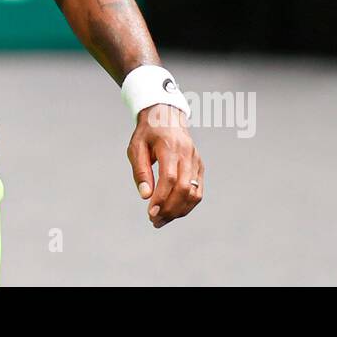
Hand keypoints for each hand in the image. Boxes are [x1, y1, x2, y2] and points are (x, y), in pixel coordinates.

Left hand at [127, 103, 203, 227]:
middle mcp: (187, 154)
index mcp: (170, 147)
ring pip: (193, 194)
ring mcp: (196, 161)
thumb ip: (141, 171)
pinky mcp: (200, 167)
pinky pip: (198, 191)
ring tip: (161, 220)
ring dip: (178, 211)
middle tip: (154, 221)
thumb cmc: (148, 132)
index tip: (150, 213)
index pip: (169, 177)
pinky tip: (173, 212)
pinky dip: (187, 205)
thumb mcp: (136, 147)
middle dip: (169, 209)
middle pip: (183, 189)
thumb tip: (145, 195)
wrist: (167, 116)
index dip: (161, 198)